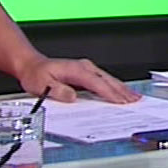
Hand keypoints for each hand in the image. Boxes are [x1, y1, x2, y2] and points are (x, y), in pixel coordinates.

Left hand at [17, 56, 139, 103]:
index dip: (110, 93)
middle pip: (107, 80)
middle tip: (135, 101)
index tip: (121, 101)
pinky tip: (121, 91)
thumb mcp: (42, 84)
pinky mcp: (86, 72)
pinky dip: (115, 86)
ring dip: (122, 88)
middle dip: (122, 91)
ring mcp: (86, 68)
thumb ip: (58, 91)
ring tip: (134, 97)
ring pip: (108, 79)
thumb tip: (72, 96)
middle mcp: (84, 67)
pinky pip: (104, 79)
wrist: (32, 65)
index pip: (97, 83)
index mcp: (76, 70)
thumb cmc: (37, 75)